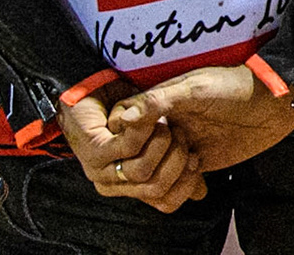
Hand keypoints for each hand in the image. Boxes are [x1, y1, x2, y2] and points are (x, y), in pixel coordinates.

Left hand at [58, 81, 206, 212]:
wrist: (100, 92)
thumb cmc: (135, 118)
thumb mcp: (166, 143)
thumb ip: (180, 164)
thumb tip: (200, 192)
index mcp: (130, 187)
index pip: (166, 202)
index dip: (187, 183)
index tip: (197, 158)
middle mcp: (113, 183)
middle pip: (156, 188)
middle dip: (178, 160)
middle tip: (181, 134)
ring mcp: (99, 169)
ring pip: (141, 170)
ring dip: (162, 143)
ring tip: (164, 123)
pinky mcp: (93, 151)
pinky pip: (128, 147)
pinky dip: (145, 131)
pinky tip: (152, 118)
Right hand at [112, 65, 293, 172]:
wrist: (277, 104)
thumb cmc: (238, 85)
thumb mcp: (198, 86)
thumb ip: (161, 100)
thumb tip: (123, 118)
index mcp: (158, 102)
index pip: (120, 125)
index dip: (126, 138)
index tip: (144, 139)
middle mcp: (163, 125)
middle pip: (132, 157)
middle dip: (151, 161)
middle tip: (183, 146)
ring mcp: (179, 145)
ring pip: (151, 176)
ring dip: (168, 178)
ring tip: (193, 162)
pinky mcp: (197, 162)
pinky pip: (174, 186)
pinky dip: (182, 190)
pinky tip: (201, 179)